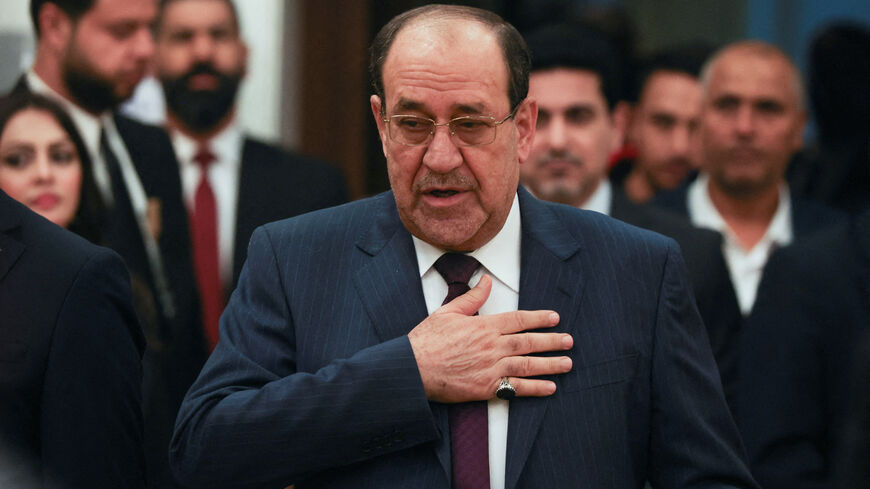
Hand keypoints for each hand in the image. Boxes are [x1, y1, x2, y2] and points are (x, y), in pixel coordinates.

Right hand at [408, 275, 572, 402]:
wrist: (413, 368)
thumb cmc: (426, 340)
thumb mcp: (448, 312)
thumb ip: (472, 298)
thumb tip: (486, 281)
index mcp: (484, 326)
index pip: (518, 320)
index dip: (539, 318)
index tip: (554, 318)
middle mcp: (492, 346)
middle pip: (529, 342)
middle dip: (552, 341)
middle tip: (568, 341)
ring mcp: (491, 368)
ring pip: (527, 365)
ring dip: (550, 364)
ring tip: (567, 363)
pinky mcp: (486, 387)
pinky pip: (516, 388)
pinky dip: (535, 388)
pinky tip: (550, 387)